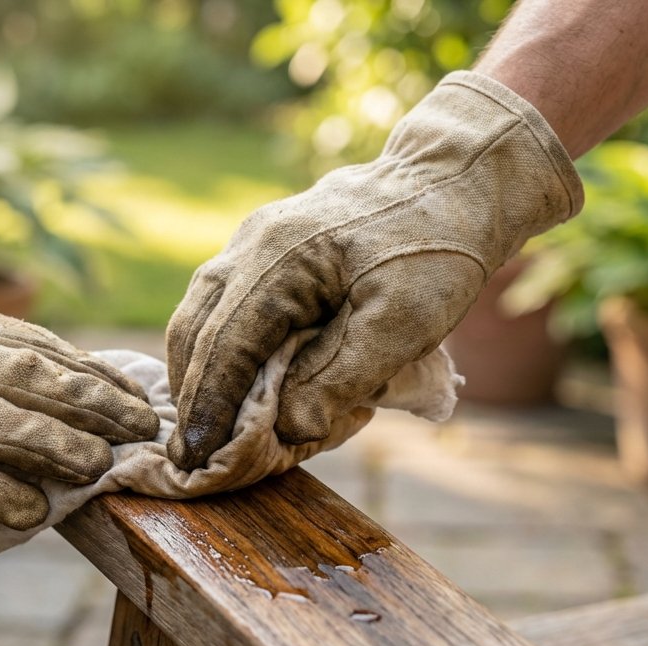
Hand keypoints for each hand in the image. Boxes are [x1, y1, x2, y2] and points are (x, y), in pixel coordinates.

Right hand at [0, 289, 159, 528]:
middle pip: (31, 375)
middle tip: (139, 428)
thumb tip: (29, 380)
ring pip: (2, 423)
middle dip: (94, 404)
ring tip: (101, 468)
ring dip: (61, 448)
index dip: (86, 369)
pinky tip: (33, 513)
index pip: (30, 339)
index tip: (127, 388)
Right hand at [165, 71, 582, 469]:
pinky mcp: (268, 249)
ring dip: (201, 373)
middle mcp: (252, 243)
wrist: (456, 184)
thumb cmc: (437, 251)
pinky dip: (221, 349)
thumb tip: (286, 428)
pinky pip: (226, 303)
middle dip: (192, 396)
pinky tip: (237, 385)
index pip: (224, 344)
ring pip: (203, 314)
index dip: (208, 406)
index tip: (196, 458)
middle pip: (197, 328)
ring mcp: (255, 241)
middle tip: (192, 456)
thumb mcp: (404, 321)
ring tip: (208, 429)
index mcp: (279, 258)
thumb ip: (342, 375)